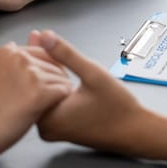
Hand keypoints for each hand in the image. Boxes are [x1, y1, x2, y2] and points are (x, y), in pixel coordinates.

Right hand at [0, 42, 72, 159]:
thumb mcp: (2, 72)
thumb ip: (21, 55)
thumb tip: (37, 32)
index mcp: (10, 50)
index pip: (46, 53)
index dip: (45, 74)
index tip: (29, 90)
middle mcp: (20, 56)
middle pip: (57, 66)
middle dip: (53, 83)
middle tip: (32, 101)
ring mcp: (30, 73)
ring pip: (62, 79)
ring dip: (56, 95)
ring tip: (36, 108)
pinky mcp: (38, 92)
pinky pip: (64, 92)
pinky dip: (60, 103)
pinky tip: (44, 111)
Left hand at [32, 30, 166, 163]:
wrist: (135, 132)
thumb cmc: (118, 108)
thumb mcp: (93, 73)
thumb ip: (66, 54)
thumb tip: (44, 36)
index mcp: (48, 117)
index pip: (31, 79)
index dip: (35, 54)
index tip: (34, 35)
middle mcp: (44, 128)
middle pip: (34, 86)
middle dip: (39, 62)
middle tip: (37, 37)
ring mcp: (50, 130)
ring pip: (42, 93)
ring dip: (48, 73)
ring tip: (48, 51)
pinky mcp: (58, 128)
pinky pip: (50, 101)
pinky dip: (54, 85)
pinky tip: (61, 71)